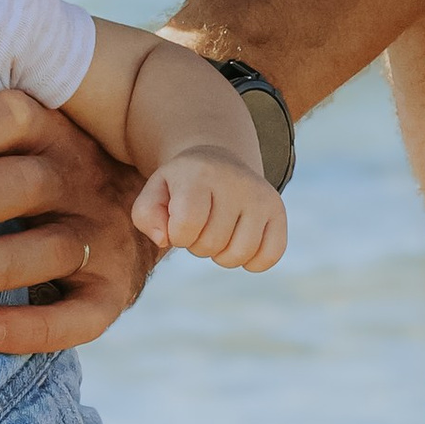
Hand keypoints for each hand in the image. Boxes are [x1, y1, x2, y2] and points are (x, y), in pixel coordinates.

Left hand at [0, 90, 156, 355]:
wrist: (145, 217)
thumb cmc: (39, 183)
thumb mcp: (18, 146)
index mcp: (51, 131)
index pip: (5, 120)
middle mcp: (81, 177)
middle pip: (17, 185)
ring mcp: (102, 236)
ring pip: (43, 249)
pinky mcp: (116, 291)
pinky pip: (81, 316)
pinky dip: (32, 327)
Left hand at [131, 146, 287, 270]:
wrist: (218, 162)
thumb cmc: (181, 185)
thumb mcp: (155, 192)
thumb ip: (146, 216)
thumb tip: (165, 239)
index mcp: (199, 175)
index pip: (186, 226)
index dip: (178, 236)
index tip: (178, 225)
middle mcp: (234, 182)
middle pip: (211, 244)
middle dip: (198, 244)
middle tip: (200, 226)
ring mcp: (260, 196)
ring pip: (240, 254)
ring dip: (222, 255)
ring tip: (218, 233)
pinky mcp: (278, 210)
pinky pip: (270, 256)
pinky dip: (253, 261)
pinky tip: (240, 243)